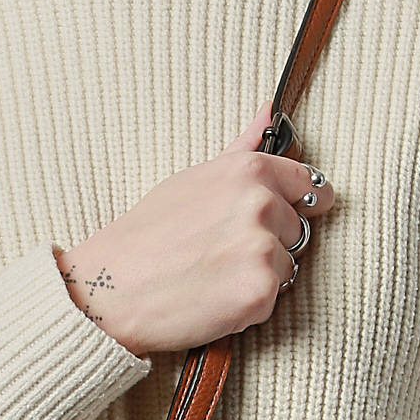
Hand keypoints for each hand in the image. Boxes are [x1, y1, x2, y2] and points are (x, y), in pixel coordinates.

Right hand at [54, 97, 334, 357]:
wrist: (111, 288)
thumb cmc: (145, 235)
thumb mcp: (193, 178)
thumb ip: (242, 148)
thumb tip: (270, 111)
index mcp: (248, 170)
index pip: (309, 184)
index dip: (306, 202)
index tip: (306, 212)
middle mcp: (261, 205)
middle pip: (297, 232)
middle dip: (269, 244)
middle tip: (219, 253)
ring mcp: (262, 249)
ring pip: (286, 268)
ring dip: (258, 277)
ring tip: (212, 276)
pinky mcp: (259, 293)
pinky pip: (270, 302)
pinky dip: (246, 307)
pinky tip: (211, 298)